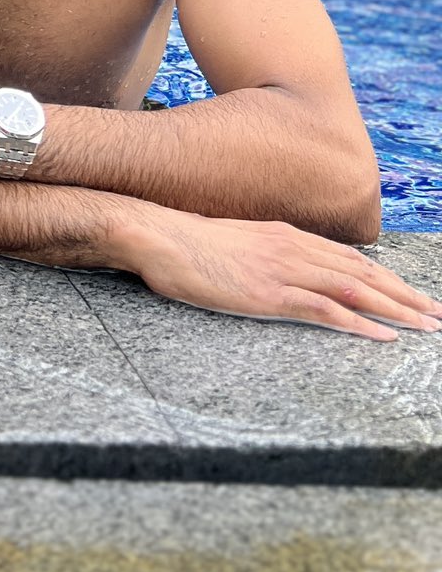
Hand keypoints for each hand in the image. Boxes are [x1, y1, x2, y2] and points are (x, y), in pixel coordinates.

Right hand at [119, 208, 441, 339]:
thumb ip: (263, 255)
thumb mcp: (234, 243)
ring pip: (355, 290)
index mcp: (285, 235)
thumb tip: (277, 270)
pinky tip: (383, 336)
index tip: (410, 292)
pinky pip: (325, 310)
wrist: (158, 235)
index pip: (348, 258)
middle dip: (404, 294)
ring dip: (396, 309)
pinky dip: (360, 324)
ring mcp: (283, 270)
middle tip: (436, 314)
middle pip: (363, 273)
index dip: (385, 277)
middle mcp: (293, 248)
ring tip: (426, 326)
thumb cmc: (185, 244)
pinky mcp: (270, 294)